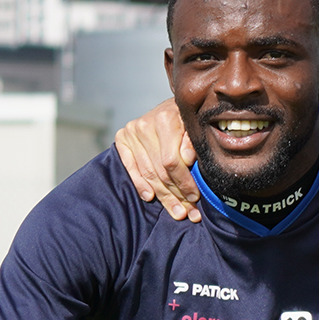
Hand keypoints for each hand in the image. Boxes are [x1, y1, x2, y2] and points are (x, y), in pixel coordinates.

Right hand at [115, 100, 200, 221]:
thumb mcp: (196, 129)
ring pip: (148, 172)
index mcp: (166, 119)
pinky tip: (150, 197)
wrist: (173, 107)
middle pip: (159, 170)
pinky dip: (140, 184)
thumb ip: (193, 143)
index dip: (184, 182)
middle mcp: (144, 125)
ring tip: (176, 212)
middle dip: (175, 194)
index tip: (195, 198)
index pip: (172, 161)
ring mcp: (131, 131)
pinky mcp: (122, 138)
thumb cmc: (189, 121)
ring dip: (163, 196)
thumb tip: (187, 160)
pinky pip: (130, 167)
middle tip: (188, 213)